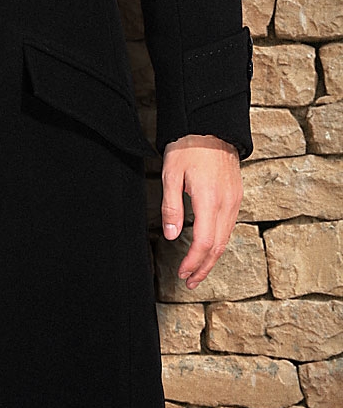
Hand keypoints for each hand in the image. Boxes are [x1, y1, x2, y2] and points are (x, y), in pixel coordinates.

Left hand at [160, 134, 242, 289]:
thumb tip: (171, 235)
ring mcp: (235, 200)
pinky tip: (209, 247)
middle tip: (190, 281)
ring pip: (227, 238)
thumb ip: (171, 207)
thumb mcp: (171, 174)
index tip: (183, 273)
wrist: (212, 126)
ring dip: (212, 257)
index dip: (194, 262)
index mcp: (210, 199)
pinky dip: (219, 242)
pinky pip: (230, 226)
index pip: (205, 242)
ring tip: (198, 270)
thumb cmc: (189, 146)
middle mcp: (227, 203)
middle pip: (219, 246)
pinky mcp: (236, 196)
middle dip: (203, 267)